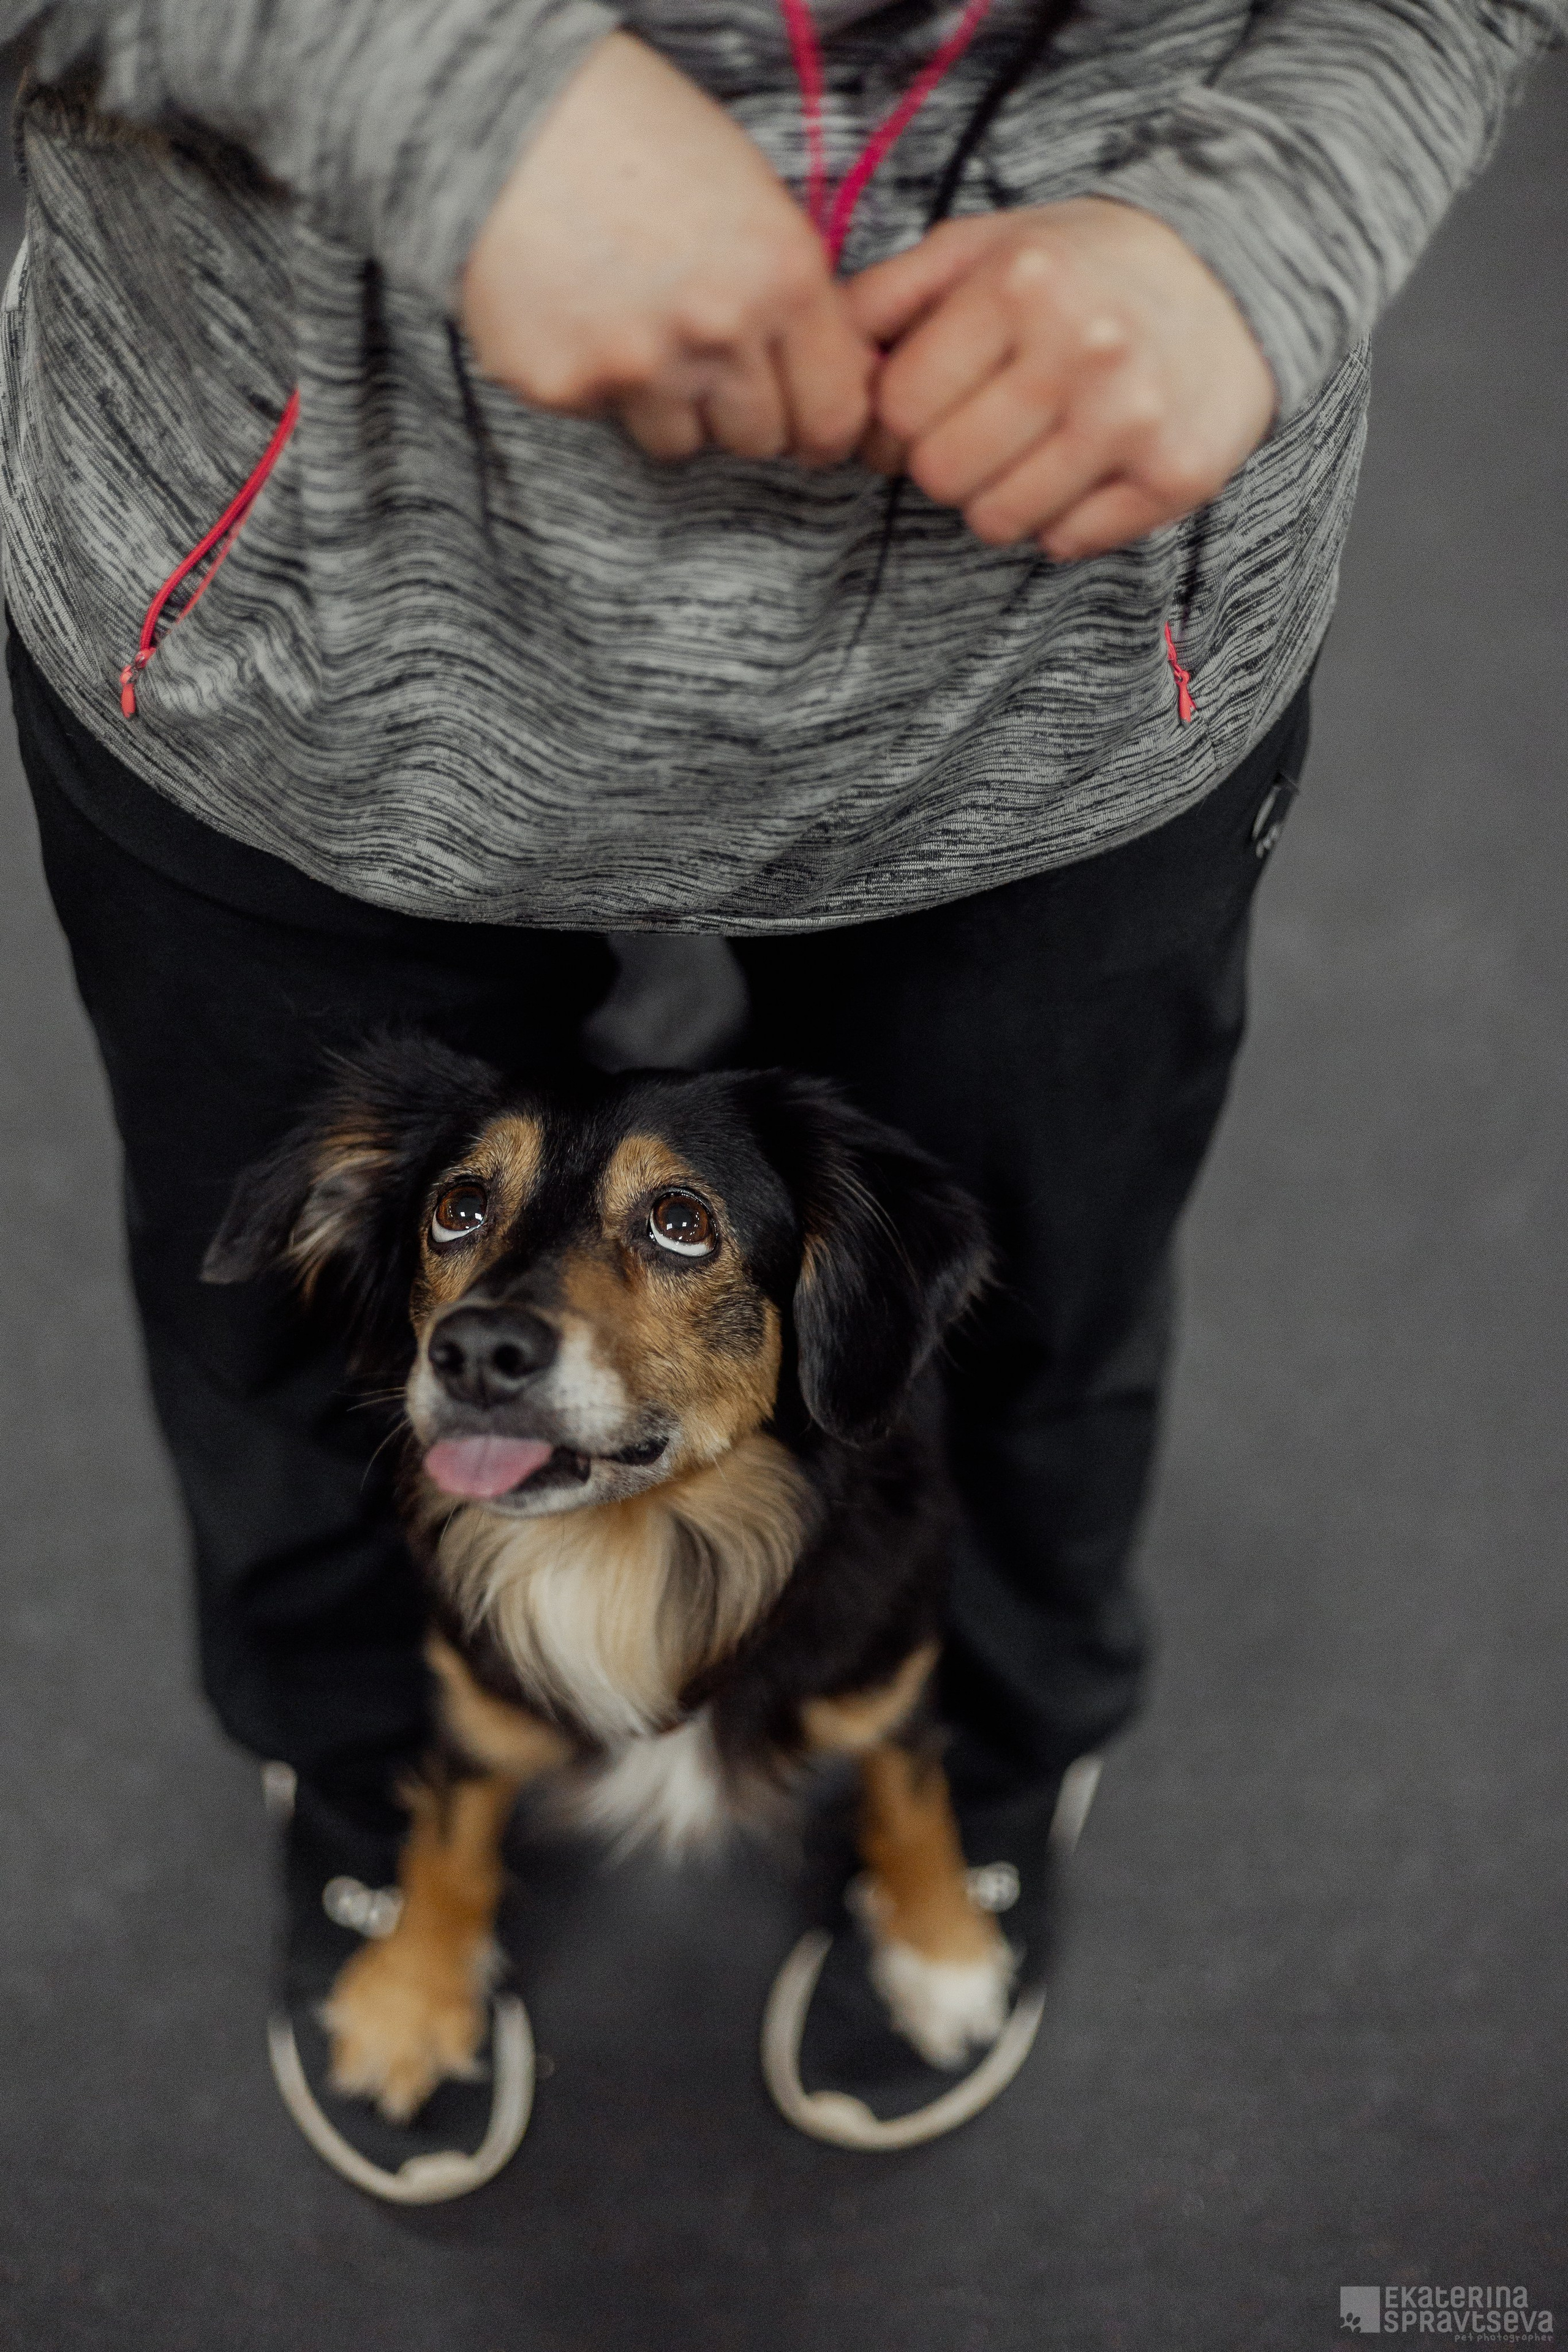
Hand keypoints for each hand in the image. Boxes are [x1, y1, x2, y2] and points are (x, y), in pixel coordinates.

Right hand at [461, 31, 875, 465]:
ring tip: (636, 324)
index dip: (820, 425)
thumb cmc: (641, 139)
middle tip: (705, 355)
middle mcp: (717, 331)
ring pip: (680, 441)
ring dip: (668, 403)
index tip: (805, 424)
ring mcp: (637, 366)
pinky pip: (604, 417)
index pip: (834, 416)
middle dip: (739, 411)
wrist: (508, 112)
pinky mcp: (562, 385)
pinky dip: (597, 381)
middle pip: (757, 440)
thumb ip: (795, 297)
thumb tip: (839, 379)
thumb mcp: (753, 200)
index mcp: (781, 277)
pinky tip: (581, 315)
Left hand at [848, 199, 1276, 558]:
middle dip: (942, 462)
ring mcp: (1134, 417)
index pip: (896, 407)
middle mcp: (1081, 348)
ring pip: (997, 521)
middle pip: (939, 473)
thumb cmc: (1081, 269)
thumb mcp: (983, 248)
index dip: (892, 421)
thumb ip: (890, 296)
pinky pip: (1066, 544)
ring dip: (996, 499)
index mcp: (1019, 284)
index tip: (921, 409)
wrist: (1231, 280)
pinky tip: (1083, 467)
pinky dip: (1061, 520)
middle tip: (977, 432)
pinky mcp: (1177, 475)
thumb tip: (820, 362)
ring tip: (1027, 451)